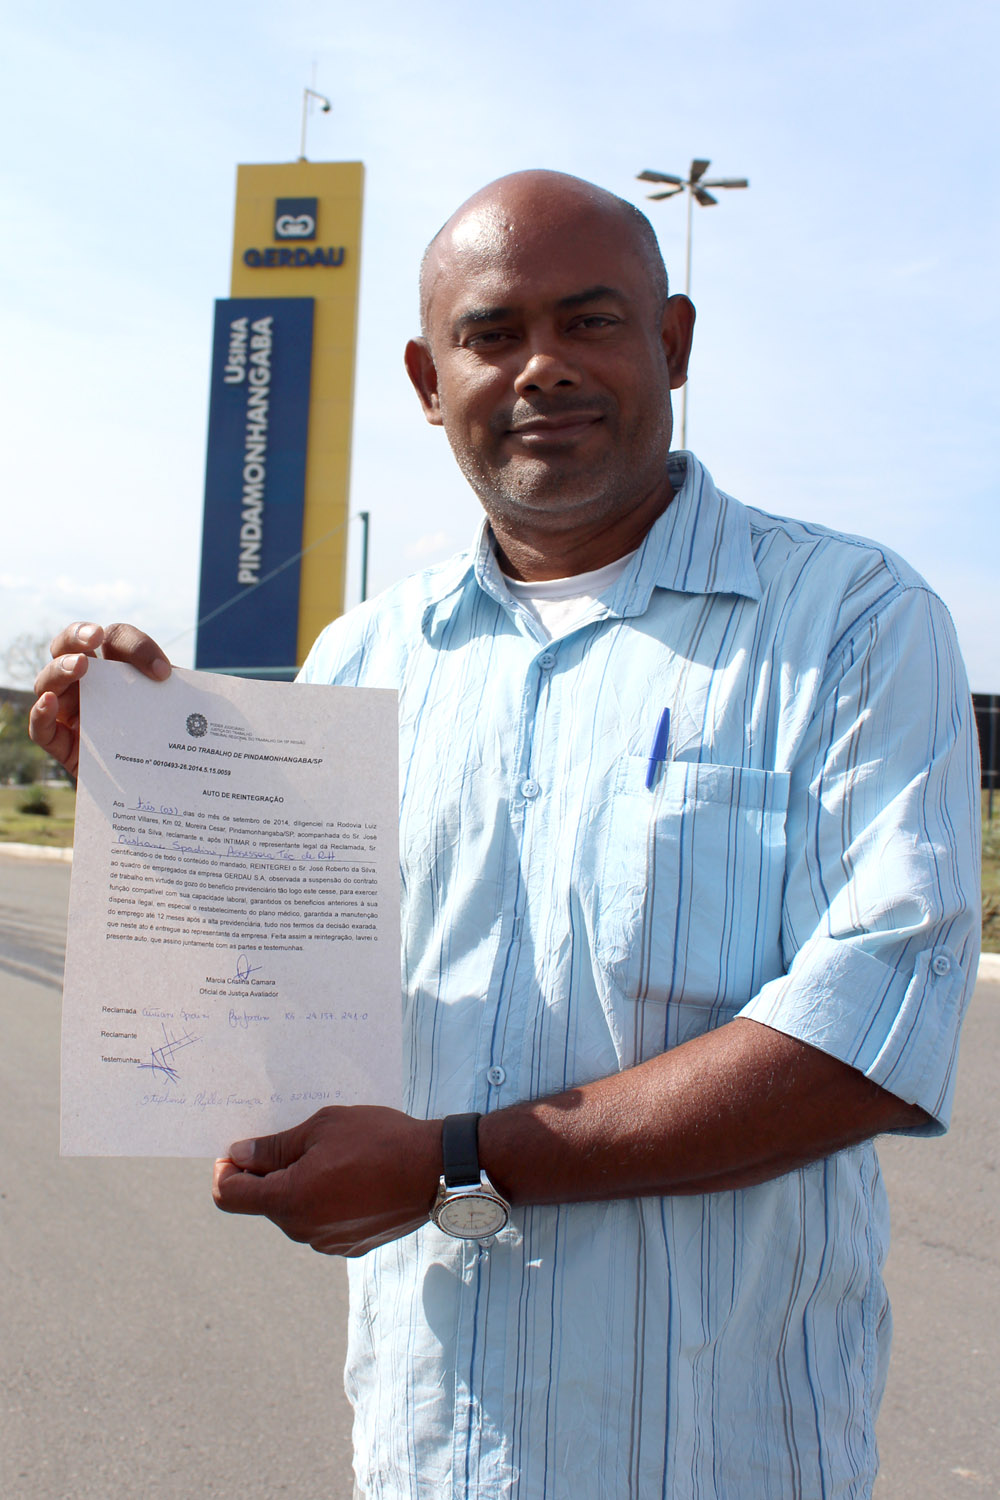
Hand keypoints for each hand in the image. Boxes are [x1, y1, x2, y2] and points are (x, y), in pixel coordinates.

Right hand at [29, 622, 170, 776]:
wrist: (159, 783)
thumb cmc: (167, 739)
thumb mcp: (175, 712)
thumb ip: (175, 694)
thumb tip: (181, 685)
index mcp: (116, 668)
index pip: (116, 640)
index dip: (136, 647)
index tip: (163, 673)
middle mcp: (87, 685)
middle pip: (67, 648)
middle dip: (76, 635)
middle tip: (94, 636)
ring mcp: (71, 714)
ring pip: (48, 683)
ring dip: (60, 669)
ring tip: (79, 665)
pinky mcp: (63, 746)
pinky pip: (41, 729)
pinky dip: (40, 713)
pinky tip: (50, 702)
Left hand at [212, 1105, 442, 1256]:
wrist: (437, 1169)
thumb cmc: (379, 1141)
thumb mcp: (322, 1128)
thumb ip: (275, 1147)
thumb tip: (239, 1156)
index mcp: (289, 1201)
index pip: (229, 1196)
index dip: (226, 1170)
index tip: (241, 1150)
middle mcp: (303, 1230)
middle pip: (264, 1203)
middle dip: (269, 1173)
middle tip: (298, 1140)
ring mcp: (328, 1243)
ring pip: (294, 1212)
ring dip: (299, 1186)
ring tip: (334, 1156)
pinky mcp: (352, 1245)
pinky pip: (321, 1221)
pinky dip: (324, 1200)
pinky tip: (354, 1176)